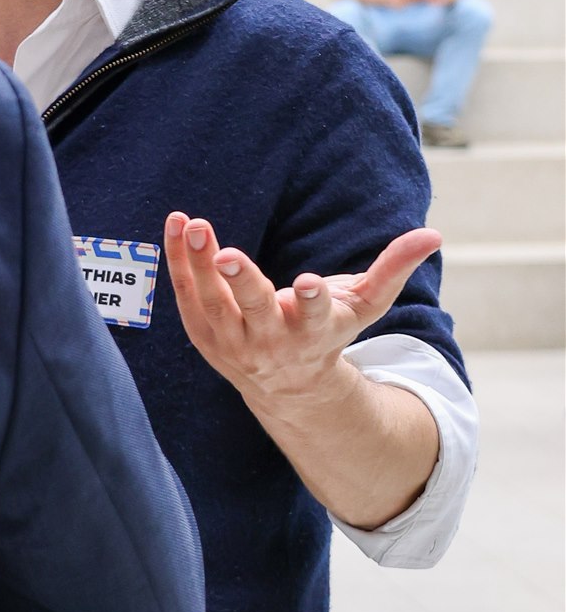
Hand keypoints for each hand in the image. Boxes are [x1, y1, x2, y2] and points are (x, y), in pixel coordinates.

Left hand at [163, 213, 441, 411]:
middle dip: (242, 282)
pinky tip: (178, 225)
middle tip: (228, 253)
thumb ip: (393, 268)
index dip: (311, 300)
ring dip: (201, 263)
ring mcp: (233, 340)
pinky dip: (181, 260)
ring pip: (213, 302)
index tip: (309, 283)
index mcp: (314, 332)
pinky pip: (188, 293)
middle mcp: (271, 340)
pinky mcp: (204, 332)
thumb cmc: (329, 333)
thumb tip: (433, 234)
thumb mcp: (366, 306)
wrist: (286, 387)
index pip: (313, 316)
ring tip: (196, 225)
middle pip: (255, 310)